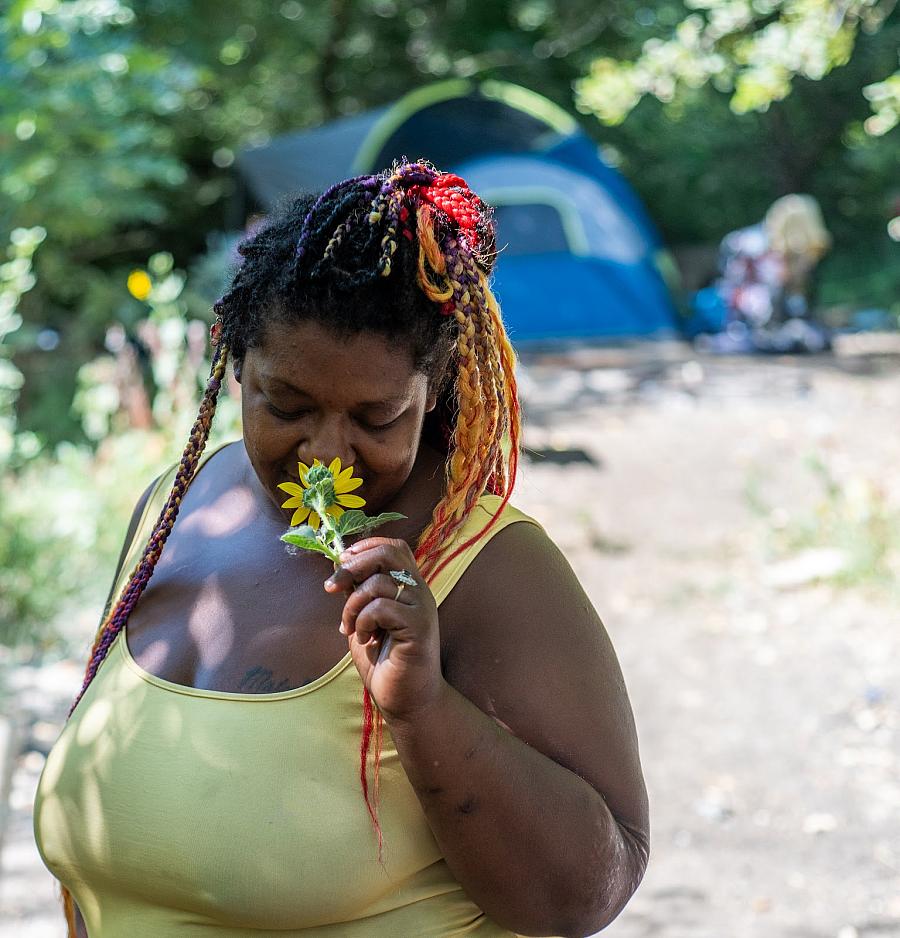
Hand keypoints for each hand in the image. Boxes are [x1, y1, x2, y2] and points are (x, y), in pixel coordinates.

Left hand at [324, 537, 444, 720]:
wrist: (407, 701)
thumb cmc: (385, 661)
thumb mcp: (363, 620)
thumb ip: (357, 594)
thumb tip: (339, 566)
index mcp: (407, 587)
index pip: (393, 547)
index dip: (366, 546)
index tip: (342, 561)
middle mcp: (419, 592)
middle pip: (388, 554)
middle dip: (353, 565)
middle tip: (333, 587)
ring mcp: (421, 608)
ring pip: (378, 584)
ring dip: (352, 605)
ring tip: (351, 628)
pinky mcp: (419, 627)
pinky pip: (382, 608)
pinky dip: (363, 621)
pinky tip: (366, 639)